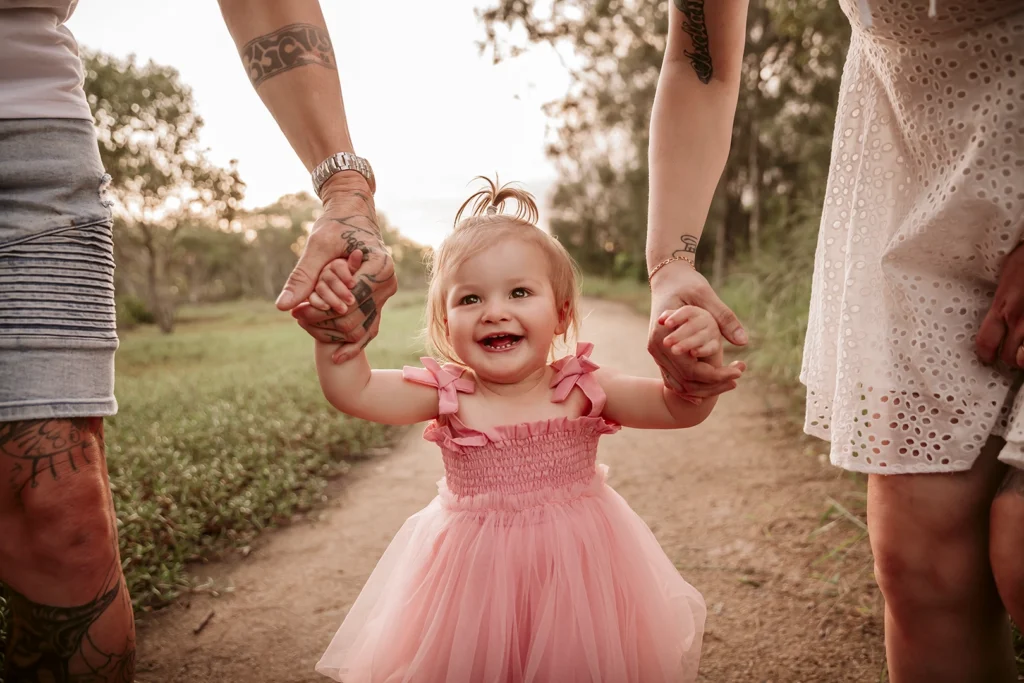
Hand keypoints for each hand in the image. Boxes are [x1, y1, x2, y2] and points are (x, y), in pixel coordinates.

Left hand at [277, 173, 396, 362]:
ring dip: (334, 333)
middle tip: (297, 318)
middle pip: (357, 319)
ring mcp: (386, 294)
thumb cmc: (336, 225)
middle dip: (325, 323)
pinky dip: (352, 342)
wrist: (352, 215)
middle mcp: (388, 283)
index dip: (323, 311)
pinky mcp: (379, 300)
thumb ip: (303, 276)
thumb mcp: (317, 246)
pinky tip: (336, 357)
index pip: (351, 301)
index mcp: (379, 267)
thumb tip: (283, 306)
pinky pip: (368, 327)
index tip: (297, 313)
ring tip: (306, 326)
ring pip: (362, 328)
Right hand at [648, 260, 746, 400]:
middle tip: (737, 379)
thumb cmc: (686, 283)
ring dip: (702, 388)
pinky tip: (709, 387)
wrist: (667, 277)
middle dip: (712, 386)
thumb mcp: (707, 295)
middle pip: (684, 381)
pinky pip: (672, 376)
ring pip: (678, 383)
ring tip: (728, 383)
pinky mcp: (658, 351)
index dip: (716, 376)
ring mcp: (655, 351)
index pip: (691, 369)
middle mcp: (656, 347)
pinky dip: (690, 385)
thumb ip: (724, 318)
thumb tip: (744, 341)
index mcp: (664, 336)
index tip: (738, 373)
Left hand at [976, 242, 1023, 367]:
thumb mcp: (1008, 274)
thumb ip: (1002, 297)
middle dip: (1009, 358)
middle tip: (1011, 353)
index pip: (986, 343)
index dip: (986, 354)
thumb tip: (996, 309)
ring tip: (1022, 352)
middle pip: (1007, 356)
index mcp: (1002, 306)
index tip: (987, 357)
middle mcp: (1019, 318)